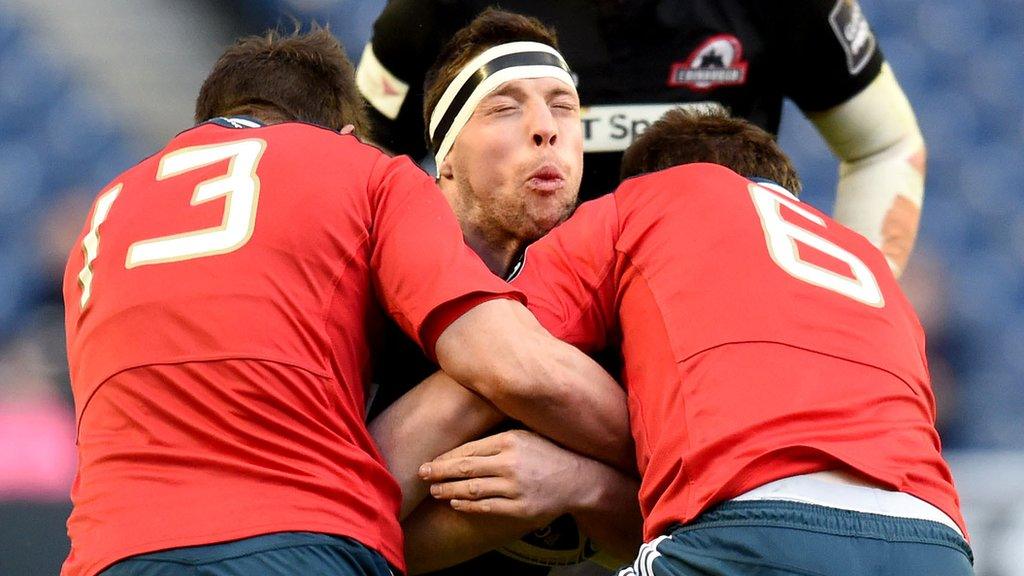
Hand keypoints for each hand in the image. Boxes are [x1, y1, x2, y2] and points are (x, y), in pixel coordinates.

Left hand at [418, 429, 584, 524]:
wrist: (579, 478)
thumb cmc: (548, 453)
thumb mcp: (525, 434)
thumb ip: (497, 436)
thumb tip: (465, 432)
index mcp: (510, 440)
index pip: (468, 450)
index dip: (446, 457)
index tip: (430, 461)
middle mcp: (510, 463)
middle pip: (465, 469)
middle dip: (439, 473)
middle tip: (422, 474)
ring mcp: (515, 487)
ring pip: (472, 490)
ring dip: (449, 491)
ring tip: (434, 491)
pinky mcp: (520, 508)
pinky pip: (487, 507)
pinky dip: (468, 506)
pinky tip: (455, 503)